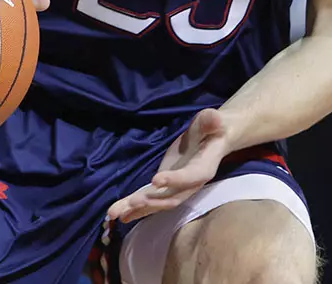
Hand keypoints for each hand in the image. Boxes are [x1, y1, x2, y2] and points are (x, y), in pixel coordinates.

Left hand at [107, 108, 231, 223]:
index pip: (190, 177)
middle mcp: (190, 185)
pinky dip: (133, 208)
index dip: (175, 180)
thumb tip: (215, 118)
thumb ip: (211, 120)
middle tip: (133, 201)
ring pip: (157, 204)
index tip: (156, 179)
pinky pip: (149, 201)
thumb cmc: (211, 129)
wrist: (212, 140)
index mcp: (203, 168)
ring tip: (116, 214)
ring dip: (137, 209)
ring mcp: (176, 189)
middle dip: (152, 201)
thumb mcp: (210, 121)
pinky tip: (117, 213)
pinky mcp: (164, 188)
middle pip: (172, 198)